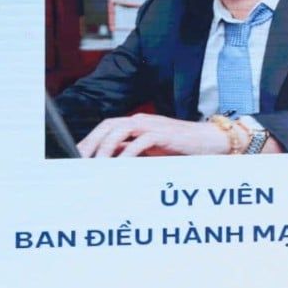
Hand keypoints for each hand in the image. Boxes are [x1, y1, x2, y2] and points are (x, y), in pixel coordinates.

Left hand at [77, 113, 230, 157]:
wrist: (211, 141)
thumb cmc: (181, 148)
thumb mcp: (151, 151)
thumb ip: (131, 152)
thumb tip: (109, 162)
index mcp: (137, 123)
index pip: (106, 127)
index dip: (89, 140)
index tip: (76, 156)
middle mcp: (142, 120)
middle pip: (108, 126)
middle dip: (91, 143)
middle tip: (79, 161)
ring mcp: (153, 125)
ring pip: (120, 131)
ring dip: (105, 149)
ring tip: (95, 165)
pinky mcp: (164, 134)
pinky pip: (139, 142)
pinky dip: (127, 154)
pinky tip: (119, 166)